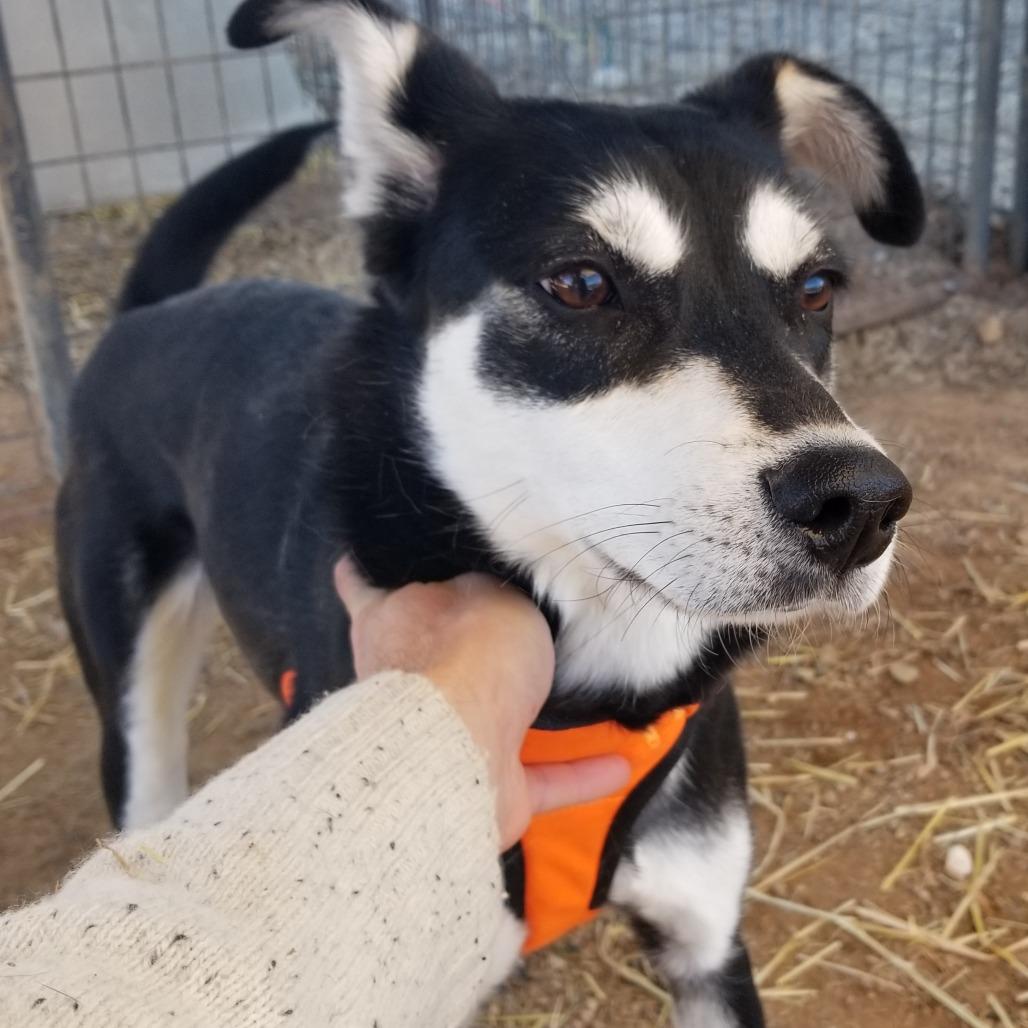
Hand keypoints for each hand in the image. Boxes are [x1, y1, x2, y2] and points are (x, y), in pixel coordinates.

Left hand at [334, 559, 629, 848]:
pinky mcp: (477, 790)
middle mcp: (403, 680)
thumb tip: (488, 590)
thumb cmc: (467, 649)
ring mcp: (437, 740)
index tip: (381, 558)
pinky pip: (536, 778)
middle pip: (422, 655)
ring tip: (572, 700)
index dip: (371, 568)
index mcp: (388, 618)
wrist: (461, 743)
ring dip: (525, 719)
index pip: (360, 583)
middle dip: (453, 648)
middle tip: (503, 623)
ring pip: (482, 722)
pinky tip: (620, 763)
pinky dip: (577, 773)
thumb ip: (490, 590)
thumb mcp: (490, 589)